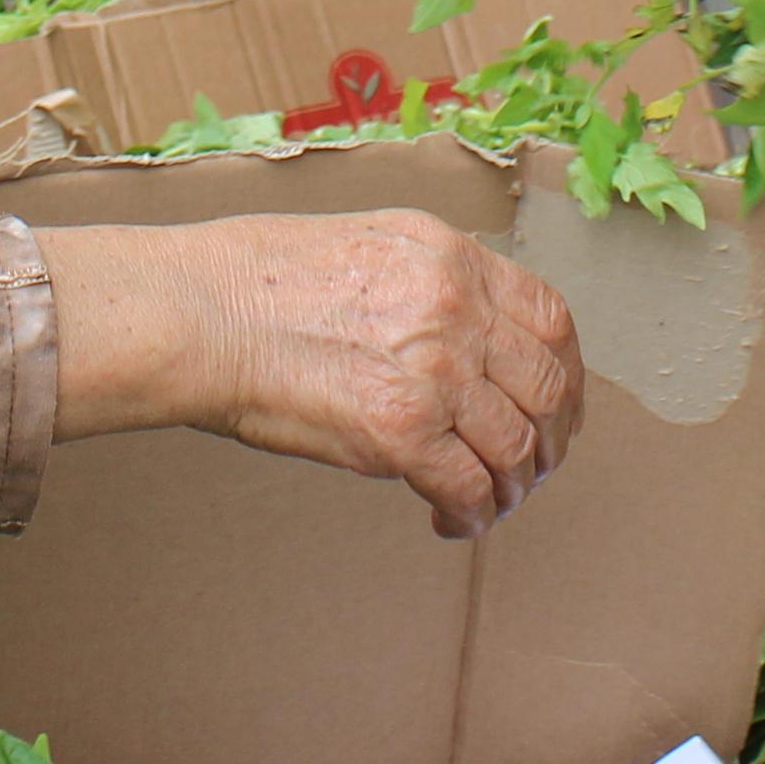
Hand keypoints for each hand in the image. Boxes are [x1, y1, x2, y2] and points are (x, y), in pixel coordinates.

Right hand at [50, 213, 586, 536]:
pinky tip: (446, 521)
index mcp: (450, 258)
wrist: (200, 312)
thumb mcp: (367, 243)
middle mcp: (456, 310)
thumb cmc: (256, 279)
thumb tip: (466, 330)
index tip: (555, 404)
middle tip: (535, 466)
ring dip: (512, 486)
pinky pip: (468, 490)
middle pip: (548, 387)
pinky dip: (469, 516)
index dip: (564, 373)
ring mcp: (434, 372)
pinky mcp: (399, 432)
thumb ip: (430, 280)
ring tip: (487, 501)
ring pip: (517, 447)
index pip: (550, 319)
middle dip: (553, 438)